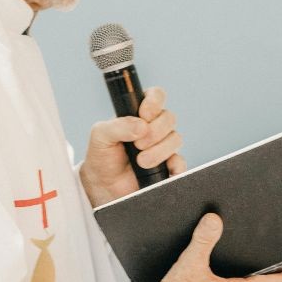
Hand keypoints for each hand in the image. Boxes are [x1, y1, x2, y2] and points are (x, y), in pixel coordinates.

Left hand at [79, 86, 185, 207]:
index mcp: (138, 113)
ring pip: (175, 139)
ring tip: (140, 161)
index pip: (156, 96)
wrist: (104, 186)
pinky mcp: (169, 165)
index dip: (154, 102)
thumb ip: (117, 126)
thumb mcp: (100, 136)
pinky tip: (159, 170)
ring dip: (158, 151)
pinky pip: (181, 162)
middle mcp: (154, 126)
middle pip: (169, 117)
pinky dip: (173, 166)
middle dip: (154, 132)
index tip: (144, 115)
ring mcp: (163, 145)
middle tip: (137, 144)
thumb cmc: (102, 156)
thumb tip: (141, 126)